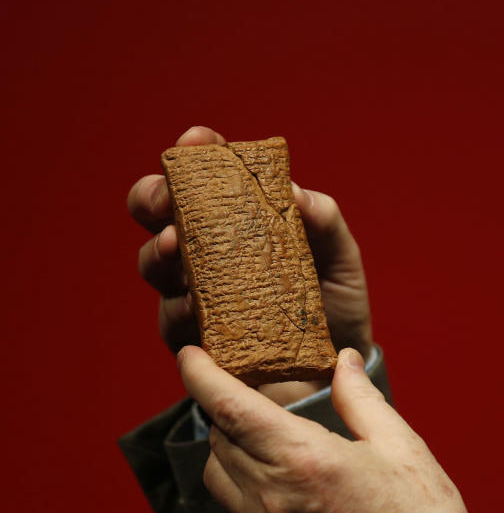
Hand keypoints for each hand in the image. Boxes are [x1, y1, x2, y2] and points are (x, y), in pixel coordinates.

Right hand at [129, 126, 373, 402]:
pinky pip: (173, 319)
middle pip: (160, 213)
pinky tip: (194, 303)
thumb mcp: (340, 257)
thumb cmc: (334, 304)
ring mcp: (195, 294)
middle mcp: (209, 251)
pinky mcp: (194, 340)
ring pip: (155, 263)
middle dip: (154, 197)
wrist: (335, 373)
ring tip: (177, 246)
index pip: (208, 178)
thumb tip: (294, 192)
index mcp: (240, 220)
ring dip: (160, 250)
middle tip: (167, 197)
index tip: (198, 140)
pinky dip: (179, 307)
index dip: (197, 153)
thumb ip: (323, 221)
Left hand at [178, 345, 487, 512]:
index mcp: (306, 461)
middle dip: (226, 410)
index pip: (230, 408)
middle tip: (247, 393)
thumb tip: (343, 360)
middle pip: (219, 440)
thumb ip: (360, 399)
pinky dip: (254, 495)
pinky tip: (293, 493)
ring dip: (232, 452)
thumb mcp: (401, 447)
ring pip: (220, 480)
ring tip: (267, 442)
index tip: (190, 354)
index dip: (201, 376)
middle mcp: (274, 501)